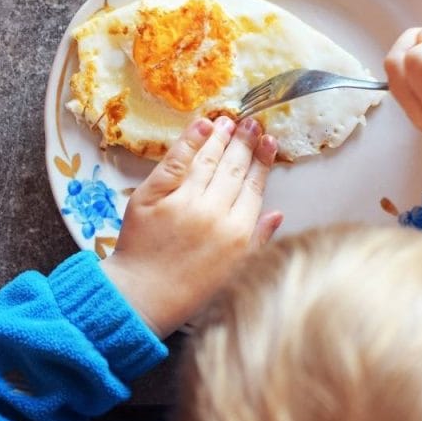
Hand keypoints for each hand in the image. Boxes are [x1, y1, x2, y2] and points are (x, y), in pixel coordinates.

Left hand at [100, 116, 280, 337]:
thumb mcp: (235, 270)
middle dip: (245, 143)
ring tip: (228, 122)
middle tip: (251, 123)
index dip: (262, 160)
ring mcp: (183, 203)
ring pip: (208, 162)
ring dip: (220, 138)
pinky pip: (175, 162)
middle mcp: (214, 214)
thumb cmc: (190, 289)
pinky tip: (202, 125)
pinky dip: (189, 141)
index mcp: (238, 233)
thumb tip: (278, 213)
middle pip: (234, 169)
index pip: (255, 187)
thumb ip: (258, 240)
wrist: (143, 298)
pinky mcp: (153, 196)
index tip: (268, 141)